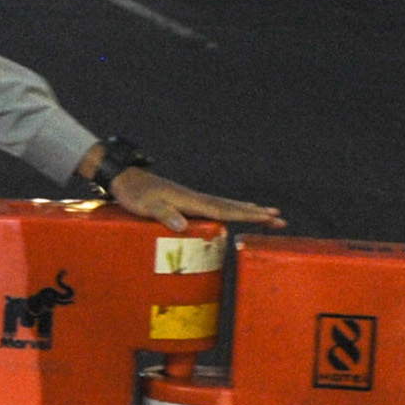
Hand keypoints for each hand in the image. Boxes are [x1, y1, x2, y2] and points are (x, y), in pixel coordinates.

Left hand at [108, 166, 281, 228]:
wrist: (124, 178)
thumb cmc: (134, 194)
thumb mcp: (146, 206)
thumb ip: (164, 214)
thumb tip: (184, 226)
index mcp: (191, 200)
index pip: (225, 210)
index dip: (247, 215)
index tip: (267, 217)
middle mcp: (195, 198)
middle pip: (232, 206)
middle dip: (256, 213)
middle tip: (281, 219)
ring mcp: (192, 199)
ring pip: (226, 206)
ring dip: (247, 211)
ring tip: (267, 215)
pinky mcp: (186, 202)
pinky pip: (216, 208)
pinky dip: (231, 210)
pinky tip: (233, 213)